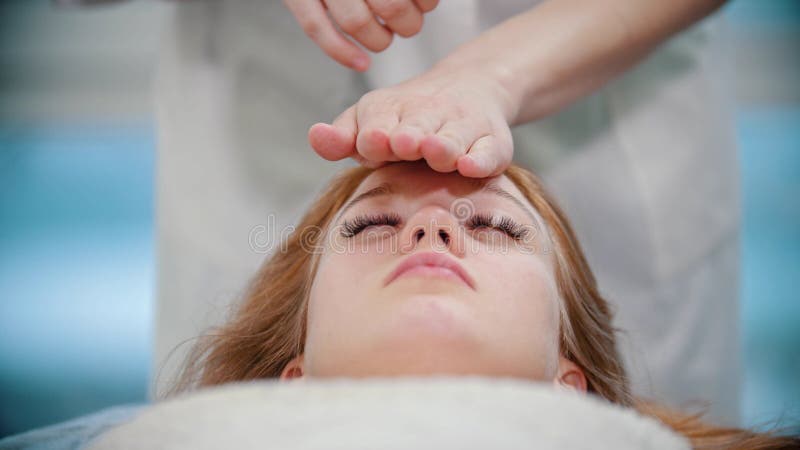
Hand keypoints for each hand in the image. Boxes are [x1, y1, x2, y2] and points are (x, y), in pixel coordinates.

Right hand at [283, 0, 438, 70]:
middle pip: (389, 5)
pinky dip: (341, 52)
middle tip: (410, 21)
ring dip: (380, 40)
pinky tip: (362, 63)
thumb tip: (426, 1)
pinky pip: (316, 28)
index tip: (426, 3)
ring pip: (356, 22)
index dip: (426, 1)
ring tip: (387, 35)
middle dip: (407, 22)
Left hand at [309, 66, 515, 176]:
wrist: (471, 88)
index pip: (377, 122)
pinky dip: (481, 159)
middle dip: (408, 136)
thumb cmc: (405, 121)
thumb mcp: (369, 122)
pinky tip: (471, 166)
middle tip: (403, 144)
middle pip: (416, 128)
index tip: (373, 145)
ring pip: (453, 138)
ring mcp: (463, 127)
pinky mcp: (493, 142)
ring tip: (434, 151)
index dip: (374, 135)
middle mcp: (428, 115)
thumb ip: (342, 136)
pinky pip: (490, 152)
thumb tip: (315, 136)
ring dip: (443, 145)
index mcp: (391, 109)